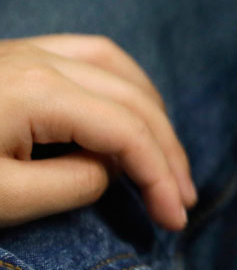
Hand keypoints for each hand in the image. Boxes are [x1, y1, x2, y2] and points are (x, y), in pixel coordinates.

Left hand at [0, 35, 195, 230]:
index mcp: (39, 92)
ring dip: (149, 108)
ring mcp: (25, 52)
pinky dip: (119, 80)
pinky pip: (85, 54)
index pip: (127, 131)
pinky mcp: (10, 58)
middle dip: (166, 149)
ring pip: (115, 65)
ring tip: (164, 150)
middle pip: (131, 97)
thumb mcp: (3, 199)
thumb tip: (109, 168)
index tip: (175, 218)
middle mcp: (40, 60)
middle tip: (184, 196)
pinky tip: (124, 105)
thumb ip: (72, 185)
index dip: (160, 175)